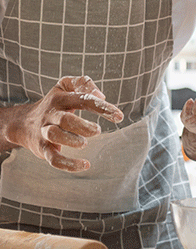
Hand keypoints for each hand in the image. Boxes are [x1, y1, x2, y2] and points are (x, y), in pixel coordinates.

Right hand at [5, 75, 123, 171]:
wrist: (23, 123)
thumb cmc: (53, 103)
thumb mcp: (64, 85)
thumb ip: (83, 83)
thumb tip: (100, 95)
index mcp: (60, 98)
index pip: (83, 99)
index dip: (102, 107)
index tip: (119, 116)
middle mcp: (52, 114)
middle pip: (66, 119)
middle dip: (83, 126)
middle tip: (98, 131)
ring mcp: (46, 132)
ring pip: (56, 136)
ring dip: (72, 141)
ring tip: (84, 143)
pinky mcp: (43, 149)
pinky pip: (54, 159)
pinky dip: (68, 165)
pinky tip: (85, 165)